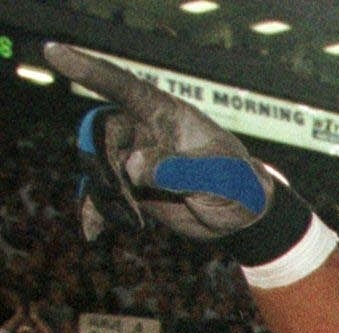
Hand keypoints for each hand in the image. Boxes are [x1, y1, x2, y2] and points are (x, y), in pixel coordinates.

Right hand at [45, 43, 278, 242]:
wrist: (243, 216)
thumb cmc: (239, 185)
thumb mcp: (219, 179)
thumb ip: (179, 170)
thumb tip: (132, 166)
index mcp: (167, 114)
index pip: (123, 87)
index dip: (88, 69)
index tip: (53, 52)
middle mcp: (144, 131)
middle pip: (100, 131)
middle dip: (100, 160)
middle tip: (123, 193)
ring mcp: (134, 158)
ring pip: (97, 164)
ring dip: (105, 191)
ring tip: (134, 217)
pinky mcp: (130, 186)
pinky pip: (99, 192)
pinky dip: (93, 210)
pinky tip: (93, 231)